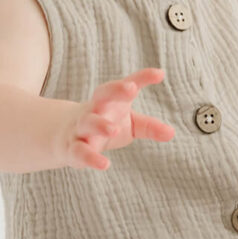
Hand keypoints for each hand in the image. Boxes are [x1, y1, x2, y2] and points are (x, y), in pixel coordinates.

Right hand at [54, 67, 174, 170]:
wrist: (65, 137)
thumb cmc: (105, 124)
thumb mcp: (129, 124)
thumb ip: (149, 127)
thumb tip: (171, 133)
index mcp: (109, 100)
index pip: (124, 86)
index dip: (141, 78)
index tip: (159, 74)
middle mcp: (94, 110)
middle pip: (101, 95)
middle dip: (115, 90)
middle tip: (131, 89)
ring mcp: (81, 128)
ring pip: (88, 122)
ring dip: (100, 124)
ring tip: (114, 129)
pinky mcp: (73, 148)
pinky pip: (80, 152)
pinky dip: (90, 158)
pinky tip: (105, 164)